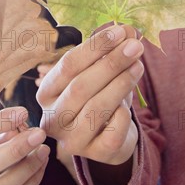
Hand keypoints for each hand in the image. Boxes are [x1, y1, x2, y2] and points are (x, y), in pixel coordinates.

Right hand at [36, 25, 143, 165]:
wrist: (111, 136)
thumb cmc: (99, 96)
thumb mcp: (100, 71)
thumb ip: (111, 49)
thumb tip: (130, 31)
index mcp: (46, 93)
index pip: (68, 65)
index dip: (95, 46)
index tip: (120, 31)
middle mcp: (52, 119)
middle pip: (81, 86)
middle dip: (111, 63)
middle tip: (135, 46)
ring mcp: (72, 140)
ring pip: (96, 108)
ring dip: (120, 83)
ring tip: (138, 66)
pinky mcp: (96, 154)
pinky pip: (112, 131)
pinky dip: (122, 115)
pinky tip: (128, 106)